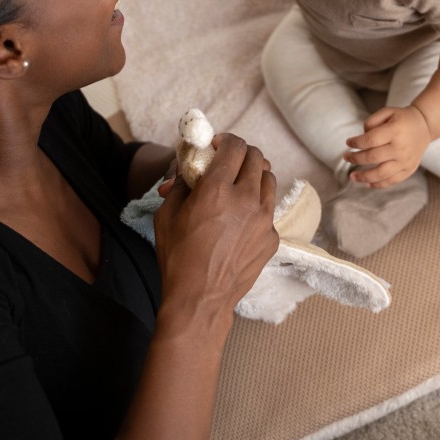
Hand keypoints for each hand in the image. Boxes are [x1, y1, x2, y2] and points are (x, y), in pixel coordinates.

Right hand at [153, 134, 278, 315]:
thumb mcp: (167, 213)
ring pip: (268, 180)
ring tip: (237, 187)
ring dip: (254, 176)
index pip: (235, 146)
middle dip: (242, 154)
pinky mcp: (272, 237)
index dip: (226, 140)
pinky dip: (256, 206)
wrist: (199, 299)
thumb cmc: (178, 257)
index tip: (218, 146)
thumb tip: (190, 166)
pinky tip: (240, 220)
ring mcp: (264, 219)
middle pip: (257, 157)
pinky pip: (268, 210)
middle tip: (229, 162)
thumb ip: (182, 183)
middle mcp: (246, 199)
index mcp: (217, 190)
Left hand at [343, 106, 431, 187]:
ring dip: (364, 176)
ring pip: (381, 173)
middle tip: (346, 157)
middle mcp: (401, 147)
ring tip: (352, 176)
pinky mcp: (409, 169)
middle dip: (355, 158)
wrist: (425, 126)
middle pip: (373, 157)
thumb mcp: (387, 111)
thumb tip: (361, 139)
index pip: (370, 140)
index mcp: (395, 131)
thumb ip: (371, 122)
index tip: (348, 143)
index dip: (356, 143)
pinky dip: (379, 184)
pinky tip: (367, 183)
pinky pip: (392, 180)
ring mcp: (406, 160)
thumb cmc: (401, 118)